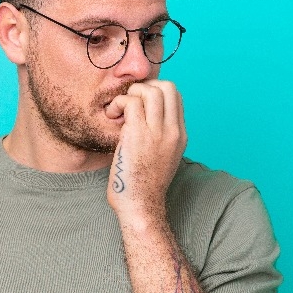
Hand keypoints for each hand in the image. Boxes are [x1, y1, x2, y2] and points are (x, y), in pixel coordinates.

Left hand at [105, 79, 186, 228]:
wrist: (140, 205)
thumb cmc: (144, 185)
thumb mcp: (162, 158)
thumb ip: (160, 137)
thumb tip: (145, 120)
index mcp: (180, 136)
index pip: (176, 97)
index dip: (156, 91)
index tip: (140, 103)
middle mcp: (173, 131)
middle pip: (168, 87)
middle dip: (145, 87)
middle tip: (130, 102)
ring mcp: (157, 132)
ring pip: (150, 90)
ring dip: (130, 94)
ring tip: (119, 111)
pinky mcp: (138, 135)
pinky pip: (130, 102)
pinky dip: (118, 104)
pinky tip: (112, 117)